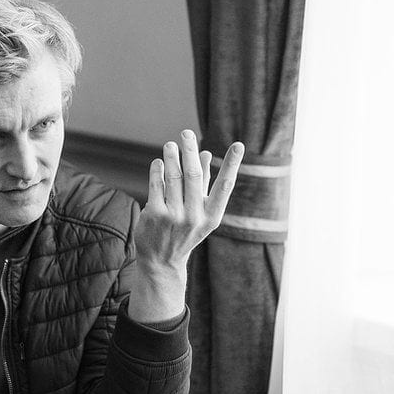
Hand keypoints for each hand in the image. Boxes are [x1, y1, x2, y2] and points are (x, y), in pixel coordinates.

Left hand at [128, 129, 242, 321]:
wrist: (162, 260)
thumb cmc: (183, 231)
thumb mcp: (199, 211)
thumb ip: (202, 182)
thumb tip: (206, 153)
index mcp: (212, 216)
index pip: (225, 185)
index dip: (232, 164)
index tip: (239, 145)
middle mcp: (195, 217)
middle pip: (193, 175)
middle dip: (190, 150)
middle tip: (186, 133)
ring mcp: (174, 216)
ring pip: (173, 177)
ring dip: (171, 157)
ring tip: (170, 145)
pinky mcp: (155, 215)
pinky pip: (157, 185)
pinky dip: (158, 170)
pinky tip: (158, 163)